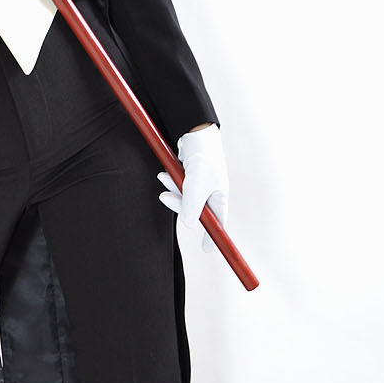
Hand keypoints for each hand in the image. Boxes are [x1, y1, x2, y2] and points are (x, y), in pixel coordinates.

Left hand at [157, 124, 228, 252]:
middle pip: (194, 212)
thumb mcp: (196, 182)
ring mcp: (199, 186)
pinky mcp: (189, 177)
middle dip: (178, 206)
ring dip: (172, 191)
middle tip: (164, 198)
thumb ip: (192, 204)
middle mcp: (211, 193)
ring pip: (183, 199)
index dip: (213, 237)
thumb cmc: (202, 156)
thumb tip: (189, 225)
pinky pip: (178, 188)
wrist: (195, 132)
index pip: (218, 223)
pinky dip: (170, 183)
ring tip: (164, 177)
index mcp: (219, 197)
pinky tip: (164, 174)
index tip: (208, 251)